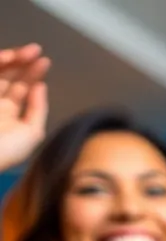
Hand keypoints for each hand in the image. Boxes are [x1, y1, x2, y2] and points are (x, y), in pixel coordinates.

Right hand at [0, 44, 49, 171]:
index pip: (20, 89)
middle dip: (23, 63)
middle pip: (8, 77)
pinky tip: (9, 57)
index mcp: (7, 115)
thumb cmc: (6, 152)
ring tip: (27, 51)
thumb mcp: (31, 133)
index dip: (32, 75)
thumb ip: (38, 109)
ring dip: (11, 59)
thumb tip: (42, 86)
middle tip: (36, 50)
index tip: (45, 61)